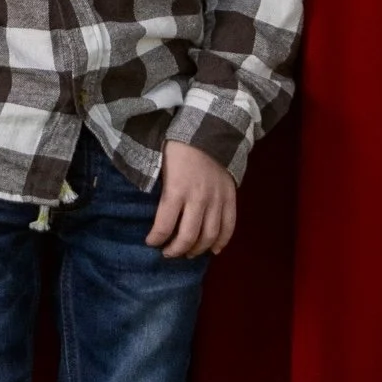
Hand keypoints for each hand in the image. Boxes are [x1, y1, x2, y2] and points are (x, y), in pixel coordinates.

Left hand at [148, 139, 237, 258]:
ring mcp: (217, 199)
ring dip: (198, 249)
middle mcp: (198, 198)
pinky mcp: (231, 197)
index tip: (150, 242)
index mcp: (176, 190)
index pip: (164, 226)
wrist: (209, 128)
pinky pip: (229, 225)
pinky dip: (222, 241)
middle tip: (168, 253)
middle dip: (176, 250)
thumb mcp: (161, 166)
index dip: (155, 239)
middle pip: (188, 236)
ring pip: (209, 236)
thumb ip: (159, 190)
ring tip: (189, 253)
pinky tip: (214, 250)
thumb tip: (151, 212)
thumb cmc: (178, 146)